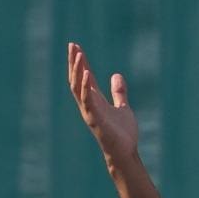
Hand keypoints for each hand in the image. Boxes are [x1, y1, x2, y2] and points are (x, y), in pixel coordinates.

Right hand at [67, 42, 137, 161]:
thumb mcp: (123, 107)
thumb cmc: (122, 133)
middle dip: (74, 62)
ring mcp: (90, 112)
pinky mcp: (95, 120)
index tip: (76, 46)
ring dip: (78, 71)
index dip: (80, 62)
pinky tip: (86, 74)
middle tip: (72, 45)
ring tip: (79, 55)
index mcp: (94, 100)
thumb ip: (119, 92)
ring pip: (79, 88)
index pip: (84, 77)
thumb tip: (117, 75)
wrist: (125, 152)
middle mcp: (88, 104)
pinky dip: (86, 88)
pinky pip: (88, 101)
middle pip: (76, 79)